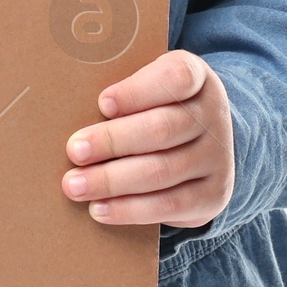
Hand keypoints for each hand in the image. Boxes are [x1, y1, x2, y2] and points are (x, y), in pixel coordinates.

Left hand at [61, 50, 233, 228]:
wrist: (204, 144)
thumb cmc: (157, 107)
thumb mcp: (150, 85)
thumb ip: (122, 90)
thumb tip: (68, 105)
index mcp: (197, 78)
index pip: (176, 77)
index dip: (137, 92)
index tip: (102, 104)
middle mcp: (213, 115)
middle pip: (162, 128)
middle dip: (112, 141)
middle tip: (75, 151)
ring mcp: (217, 157)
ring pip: (162, 171)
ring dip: (112, 181)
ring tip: (75, 185)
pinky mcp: (212, 195)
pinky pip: (169, 205)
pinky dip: (129, 209)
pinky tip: (99, 209)